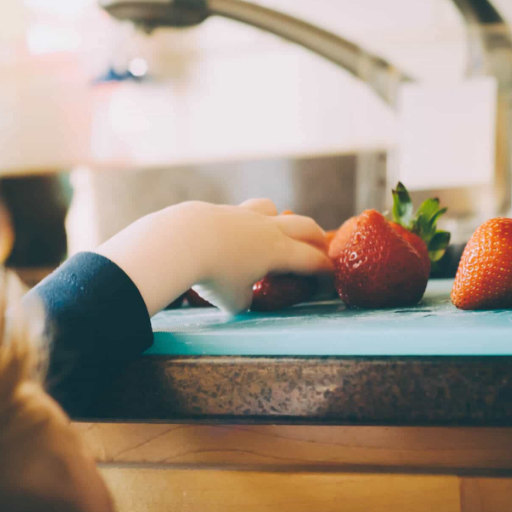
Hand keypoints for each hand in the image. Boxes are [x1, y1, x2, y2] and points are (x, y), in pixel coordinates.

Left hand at [95, 199, 331, 315]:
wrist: (181, 241)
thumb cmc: (212, 275)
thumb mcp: (233, 302)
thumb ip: (245, 300)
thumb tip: (243, 297)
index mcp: (279, 251)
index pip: (312, 260)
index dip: (325, 270)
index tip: (330, 277)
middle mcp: (267, 228)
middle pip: (304, 226)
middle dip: (316, 238)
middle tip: (321, 248)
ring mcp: (243, 215)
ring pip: (272, 209)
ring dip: (280, 219)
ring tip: (276, 231)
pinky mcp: (220, 210)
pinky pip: (241, 212)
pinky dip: (245, 223)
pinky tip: (233, 234)